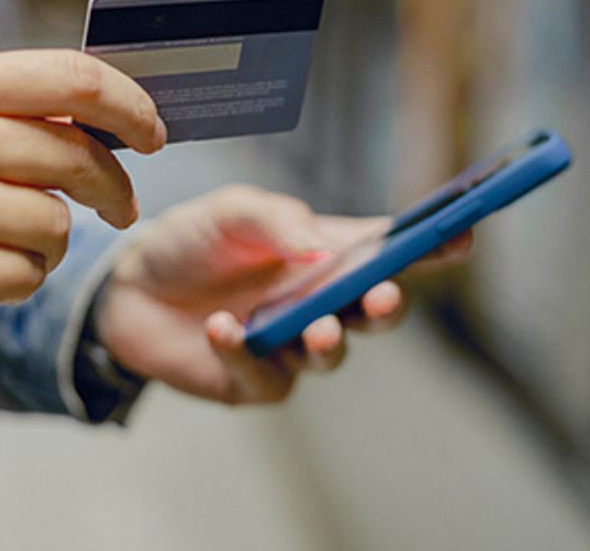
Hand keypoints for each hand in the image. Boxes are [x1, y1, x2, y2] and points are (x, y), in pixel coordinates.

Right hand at [0, 50, 165, 362]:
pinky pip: (29, 276)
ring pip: (59, 223)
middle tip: (116, 205)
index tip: (153, 130)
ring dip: (46, 241)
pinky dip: (15, 279)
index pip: (74, 77)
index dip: (131, 104)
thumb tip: (96, 111)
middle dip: (113, 187)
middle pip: (82, 154)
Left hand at [96, 184, 471, 403]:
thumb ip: (278, 221)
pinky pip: (267, 377)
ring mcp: (290, 344)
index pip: (388, 249)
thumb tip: (323, 250)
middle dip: (387, 308)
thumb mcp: (232, 211)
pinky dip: (246, 353)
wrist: (126, 286)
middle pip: (374, 311)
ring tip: (313, 330)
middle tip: (381, 298)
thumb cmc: (192, 240)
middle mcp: (318, 300)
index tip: (463, 236)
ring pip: (332, 354)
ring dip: (329, 342)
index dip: (430, 245)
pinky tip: (222, 328)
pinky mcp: (254, 379)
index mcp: (325, 251)